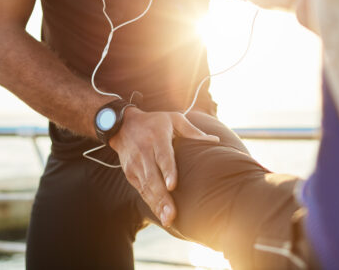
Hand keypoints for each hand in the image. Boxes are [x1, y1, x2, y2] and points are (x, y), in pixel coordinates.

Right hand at [108, 108, 218, 227]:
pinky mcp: (130, 173)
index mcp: (156, 137)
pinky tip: (161, 214)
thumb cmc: (154, 122)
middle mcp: (144, 151)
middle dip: (162, 197)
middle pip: (153, 177)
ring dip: (157, 204)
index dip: (167, 171)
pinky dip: (151, 203)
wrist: (123, 125)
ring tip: (168, 219)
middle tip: (172, 214)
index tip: (172, 186)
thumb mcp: (173, 119)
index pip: (162, 156)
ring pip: (146, 186)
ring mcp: (135, 164)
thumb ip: (192, 131)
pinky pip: (141, 190)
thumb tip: (215, 141)